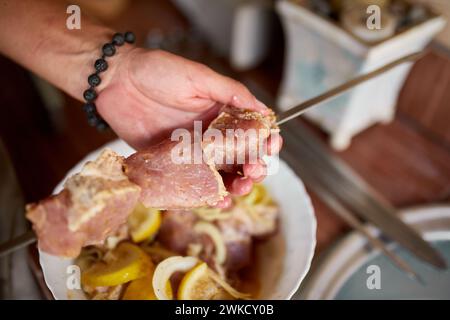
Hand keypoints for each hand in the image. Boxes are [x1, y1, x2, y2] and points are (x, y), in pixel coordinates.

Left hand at [96, 49, 281, 201]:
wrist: (115, 82)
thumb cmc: (157, 71)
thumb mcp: (199, 77)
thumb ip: (231, 93)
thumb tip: (264, 110)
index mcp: (222, 112)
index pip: (252, 131)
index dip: (265, 141)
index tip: (271, 148)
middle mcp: (211, 134)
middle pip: (242, 158)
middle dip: (254, 168)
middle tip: (254, 172)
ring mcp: (193, 152)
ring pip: (222, 175)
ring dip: (236, 185)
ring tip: (239, 190)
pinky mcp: (173, 165)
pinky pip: (194, 184)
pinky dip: (208, 196)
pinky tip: (217, 201)